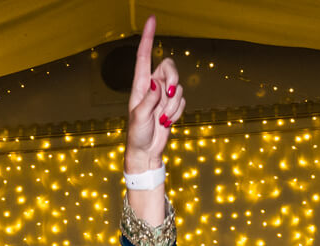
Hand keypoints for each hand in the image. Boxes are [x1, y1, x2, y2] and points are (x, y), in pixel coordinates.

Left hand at [125, 16, 183, 173]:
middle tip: (169, 94)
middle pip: (169, 68)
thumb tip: (156, 84)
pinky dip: (178, 112)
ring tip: (162, 119)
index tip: (152, 19)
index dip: (148, 37)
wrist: (146, 152)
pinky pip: (183, 101)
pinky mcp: (172, 106)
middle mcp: (152, 86)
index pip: (144, 55)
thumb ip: (148, 100)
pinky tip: (168, 122)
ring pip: (178, 87)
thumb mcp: (139, 118)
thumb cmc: (137, 135)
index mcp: (140, 84)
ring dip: (174, 105)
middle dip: (173, 79)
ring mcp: (163, 96)